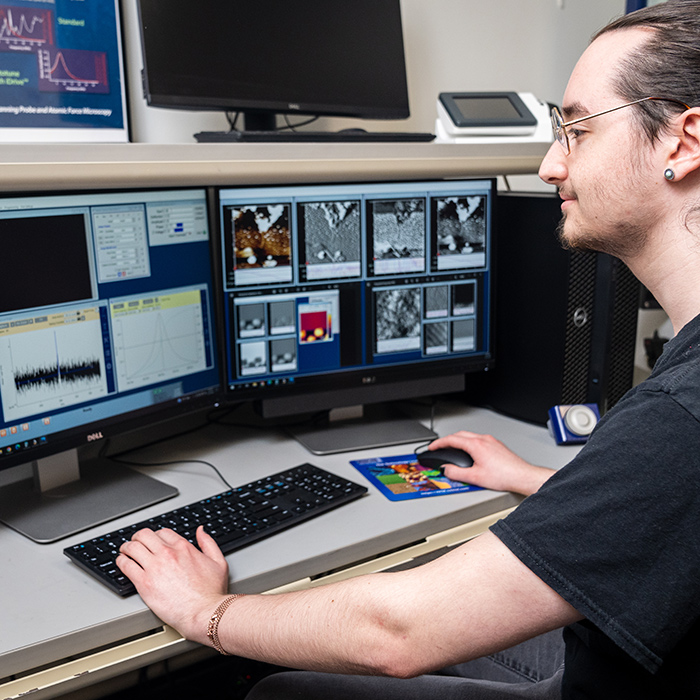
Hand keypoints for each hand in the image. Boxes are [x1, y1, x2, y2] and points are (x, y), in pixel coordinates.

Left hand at [117, 526, 229, 644]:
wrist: (203, 612)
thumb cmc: (211, 592)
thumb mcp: (218, 562)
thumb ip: (208, 543)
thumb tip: (200, 531)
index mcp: (183, 547)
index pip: (162, 532)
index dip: (156, 535)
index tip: (153, 541)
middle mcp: (167, 553)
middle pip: (144, 535)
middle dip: (138, 538)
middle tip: (135, 543)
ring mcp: (154, 567)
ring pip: (132, 548)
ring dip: (126, 548)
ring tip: (124, 551)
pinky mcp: (144, 583)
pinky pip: (126, 566)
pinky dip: (121, 562)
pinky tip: (121, 563)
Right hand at [428, 431, 553, 495]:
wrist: (521, 476)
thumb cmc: (503, 476)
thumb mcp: (474, 478)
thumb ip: (456, 473)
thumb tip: (445, 469)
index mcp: (475, 445)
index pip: (451, 439)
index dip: (439, 443)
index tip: (432, 447)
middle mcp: (483, 439)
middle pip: (460, 435)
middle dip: (447, 440)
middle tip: (439, 447)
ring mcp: (491, 441)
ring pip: (470, 436)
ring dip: (458, 440)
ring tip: (452, 449)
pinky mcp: (496, 445)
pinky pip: (478, 439)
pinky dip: (469, 443)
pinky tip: (470, 452)